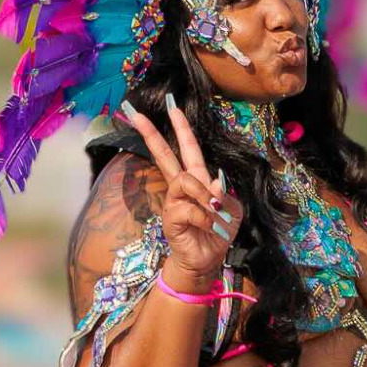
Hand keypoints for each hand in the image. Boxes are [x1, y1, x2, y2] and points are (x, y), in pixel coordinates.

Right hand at [121, 99, 243, 284]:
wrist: (208, 258)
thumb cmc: (218, 231)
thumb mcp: (231, 209)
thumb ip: (224, 193)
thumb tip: (215, 180)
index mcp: (197, 179)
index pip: (187, 149)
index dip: (181, 128)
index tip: (172, 107)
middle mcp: (181, 187)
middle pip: (164, 154)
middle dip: (150, 133)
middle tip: (135, 113)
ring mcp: (173, 202)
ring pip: (186, 181)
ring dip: (205, 197)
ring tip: (215, 213)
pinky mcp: (171, 218)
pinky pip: (191, 209)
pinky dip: (206, 218)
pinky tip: (210, 226)